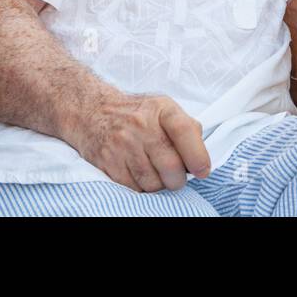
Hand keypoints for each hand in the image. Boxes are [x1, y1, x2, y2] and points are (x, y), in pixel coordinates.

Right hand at [73, 91, 211, 192]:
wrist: (93, 112)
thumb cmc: (136, 113)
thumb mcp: (164, 108)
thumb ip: (186, 128)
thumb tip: (200, 156)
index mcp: (161, 109)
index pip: (184, 131)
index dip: (197, 155)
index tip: (202, 170)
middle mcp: (141, 125)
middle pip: (170, 165)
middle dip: (178, 179)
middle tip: (177, 177)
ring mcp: (123, 144)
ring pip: (153, 182)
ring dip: (160, 185)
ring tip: (156, 173)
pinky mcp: (109, 162)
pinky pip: (134, 188)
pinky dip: (142, 187)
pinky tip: (140, 174)